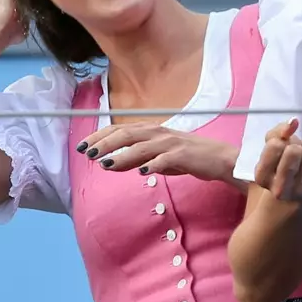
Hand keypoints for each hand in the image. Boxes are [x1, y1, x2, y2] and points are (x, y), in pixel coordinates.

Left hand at [76, 123, 237, 182]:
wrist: (218, 159)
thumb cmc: (187, 157)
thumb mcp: (156, 157)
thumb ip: (134, 158)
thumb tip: (108, 163)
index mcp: (151, 130)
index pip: (120, 129)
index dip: (100, 136)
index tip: (83, 146)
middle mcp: (159, 133)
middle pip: (127, 134)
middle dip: (105, 143)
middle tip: (88, 154)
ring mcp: (171, 143)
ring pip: (142, 147)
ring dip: (122, 155)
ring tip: (106, 164)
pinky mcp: (183, 155)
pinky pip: (166, 159)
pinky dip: (153, 164)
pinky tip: (142, 172)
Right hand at [254, 118, 301, 201]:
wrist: (296, 194)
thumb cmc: (280, 165)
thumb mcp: (271, 149)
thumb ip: (278, 131)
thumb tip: (294, 121)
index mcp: (262, 178)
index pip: (275, 146)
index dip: (281, 141)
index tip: (281, 150)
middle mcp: (281, 189)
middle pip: (294, 151)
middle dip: (296, 143)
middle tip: (295, 150)